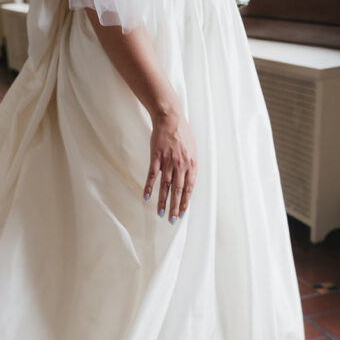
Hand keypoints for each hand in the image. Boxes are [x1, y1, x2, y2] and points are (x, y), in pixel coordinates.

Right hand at [144, 106, 197, 223]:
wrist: (170, 119)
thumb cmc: (182, 134)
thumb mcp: (192, 151)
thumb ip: (190, 167)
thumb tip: (187, 183)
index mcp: (192, 164)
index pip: (189, 188)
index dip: (185, 202)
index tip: (181, 213)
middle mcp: (181, 165)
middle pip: (177, 190)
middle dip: (175, 207)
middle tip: (172, 220)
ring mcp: (168, 162)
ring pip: (165, 186)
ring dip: (163, 201)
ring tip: (161, 213)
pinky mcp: (156, 158)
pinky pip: (152, 175)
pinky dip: (149, 187)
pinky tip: (146, 197)